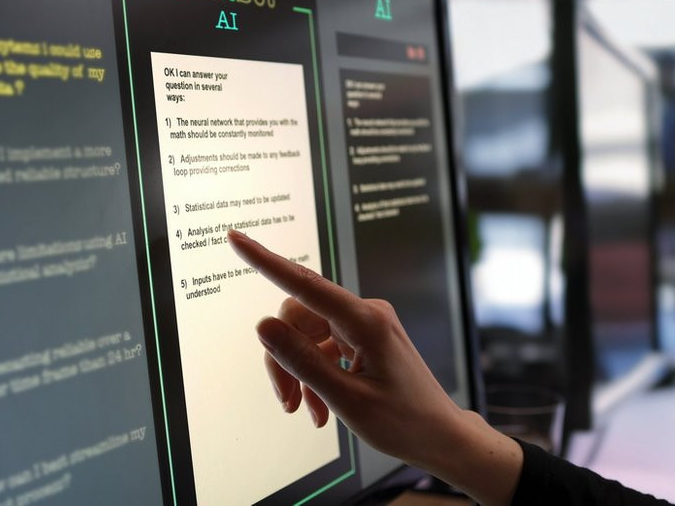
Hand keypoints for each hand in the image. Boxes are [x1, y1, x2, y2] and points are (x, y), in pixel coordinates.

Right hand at [228, 229, 522, 505]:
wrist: (439, 436)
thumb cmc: (403, 421)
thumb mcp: (346, 398)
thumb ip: (302, 361)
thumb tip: (263, 326)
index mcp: (365, 321)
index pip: (304, 284)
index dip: (265, 261)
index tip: (236, 238)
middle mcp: (365, 313)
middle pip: (298, 318)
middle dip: (284, 359)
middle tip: (286, 402)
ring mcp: (364, 325)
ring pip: (306, 336)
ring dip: (299, 373)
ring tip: (307, 411)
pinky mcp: (363, 338)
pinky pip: (322, 347)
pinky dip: (314, 376)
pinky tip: (320, 408)